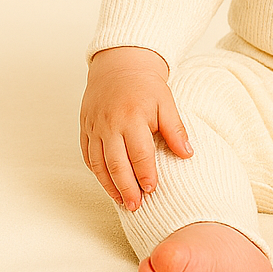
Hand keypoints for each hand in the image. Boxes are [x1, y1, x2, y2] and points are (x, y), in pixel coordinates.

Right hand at [79, 46, 192, 212]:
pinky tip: (107, 183)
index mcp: (132, 117)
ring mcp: (94, 126)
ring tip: (121, 201)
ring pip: (98, 163)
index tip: (152, 190)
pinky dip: (96, 171)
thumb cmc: (146, 86)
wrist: (119, 64)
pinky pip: (87, 154)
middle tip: (135, 207)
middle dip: (126, 188)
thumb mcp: (166, 102)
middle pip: (116, 164)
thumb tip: (187, 154)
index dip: (145, 174)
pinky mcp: (85, 126)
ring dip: (109, 185)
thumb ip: (175, 129)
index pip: (139, 154)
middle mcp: (109, 123)